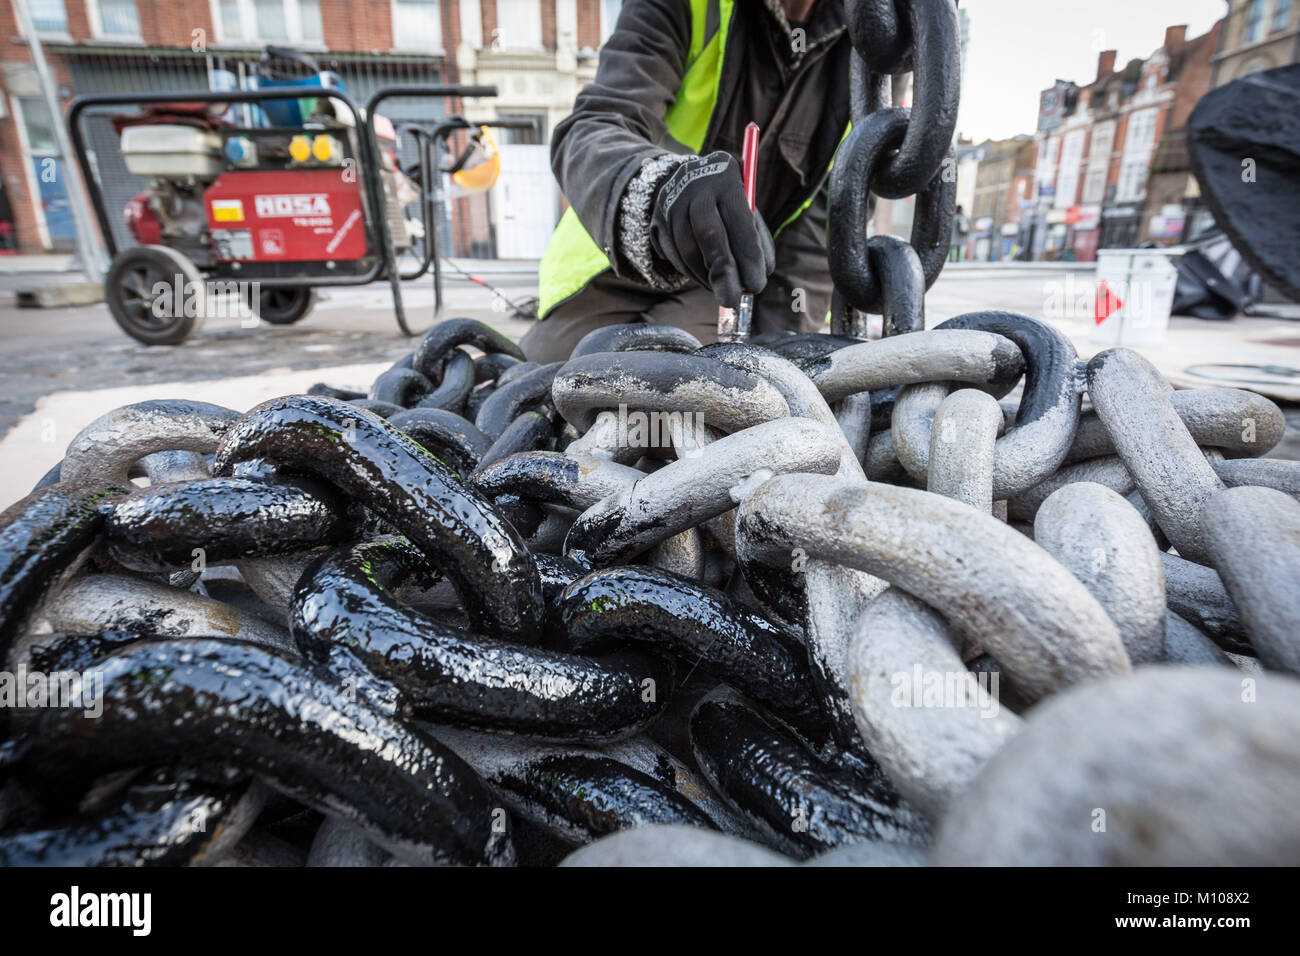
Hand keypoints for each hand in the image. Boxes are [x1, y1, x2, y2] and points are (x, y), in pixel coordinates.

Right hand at [649, 151, 775, 308]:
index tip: (757, 285)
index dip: (748, 257)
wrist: (690, 178)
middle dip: (723, 272)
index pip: (739, 220)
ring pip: (687, 249)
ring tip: (722, 291)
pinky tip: (706, 281)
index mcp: (726, 178)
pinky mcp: (657, 220)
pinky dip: (692, 274)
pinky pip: (673, 255)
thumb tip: (758, 279)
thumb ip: (757, 239)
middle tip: (734, 300)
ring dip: (706, 277)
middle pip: (708, 234)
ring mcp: (671, 202)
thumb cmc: (728, 201)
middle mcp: (696, 185)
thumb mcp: (747, 208)